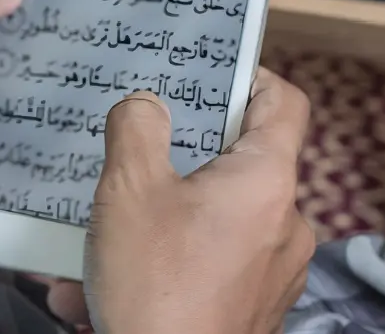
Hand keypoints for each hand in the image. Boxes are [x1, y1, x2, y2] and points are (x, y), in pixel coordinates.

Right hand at [74, 68, 313, 333]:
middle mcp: (286, 223)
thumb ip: (138, 128)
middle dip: (178, 159)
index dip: (249, 77)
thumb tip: (148, 104)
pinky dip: (164, 263)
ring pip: (215, 219)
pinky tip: (102, 288)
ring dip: (157, 222)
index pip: (283, 101)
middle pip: (241, 161)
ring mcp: (275, 271)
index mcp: (267, 180)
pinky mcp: (256, 307)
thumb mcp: (129, 190)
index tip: (208, 76)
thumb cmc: (156, 289)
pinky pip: (210, 264)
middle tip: (134, 158)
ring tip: (98, 241)